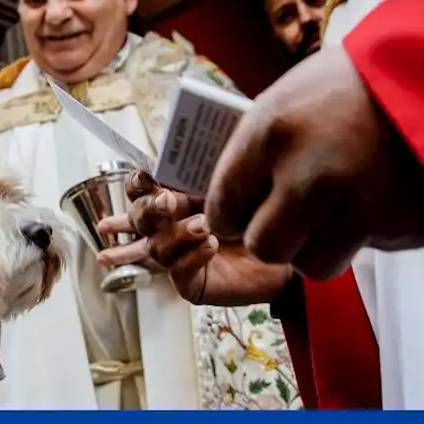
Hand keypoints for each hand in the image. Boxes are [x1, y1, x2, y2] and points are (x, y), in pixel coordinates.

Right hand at [96, 171, 293, 305]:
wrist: (286, 252)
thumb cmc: (259, 212)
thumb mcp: (235, 182)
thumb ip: (213, 167)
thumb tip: (200, 142)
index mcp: (174, 198)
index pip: (140, 189)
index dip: (138, 183)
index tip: (147, 176)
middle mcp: (169, 227)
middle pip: (139, 218)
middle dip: (149, 208)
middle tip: (169, 202)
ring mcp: (176, 255)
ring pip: (156, 247)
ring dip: (176, 233)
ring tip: (204, 226)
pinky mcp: (189, 282)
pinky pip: (178, 271)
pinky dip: (193, 256)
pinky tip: (212, 246)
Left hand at [205, 44, 423, 280]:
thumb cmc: (362, 76)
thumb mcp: (294, 95)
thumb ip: (262, 149)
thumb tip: (234, 199)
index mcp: (274, 131)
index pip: (224, 205)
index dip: (230, 216)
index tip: (240, 215)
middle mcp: (314, 173)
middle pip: (267, 247)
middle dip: (274, 239)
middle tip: (288, 223)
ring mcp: (365, 203)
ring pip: (318, 264)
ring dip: (322, 245)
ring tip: (338, 210)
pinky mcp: (412, 225)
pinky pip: (372, 248)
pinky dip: (373, 229)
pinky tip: (386, 189)